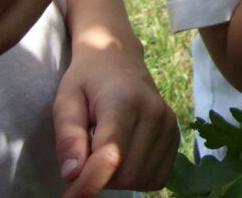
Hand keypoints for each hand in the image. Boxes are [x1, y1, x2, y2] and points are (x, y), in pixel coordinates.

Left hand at [54, 41, 178, 197]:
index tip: (70, 196)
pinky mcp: (175, 134)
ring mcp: (169, 123)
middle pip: (126, 174)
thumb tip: (72, 175)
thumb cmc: (87, 80)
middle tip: (84, 161)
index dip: (89, 184)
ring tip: (104, 156)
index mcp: (124, 102)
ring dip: (117, 180)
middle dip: (100, 179)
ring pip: (141, 179)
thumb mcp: (65, 101)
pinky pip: (158, 177)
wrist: (118, 57)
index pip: (111, 156)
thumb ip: (68, 137)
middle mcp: (154, 113)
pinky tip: (124, 158)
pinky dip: (137, 178)